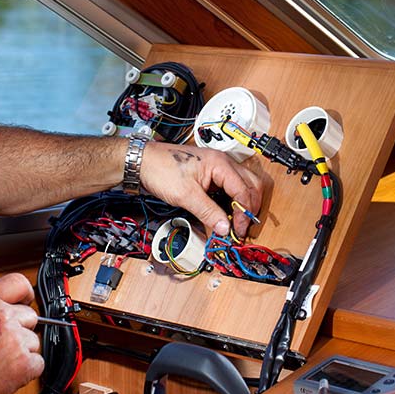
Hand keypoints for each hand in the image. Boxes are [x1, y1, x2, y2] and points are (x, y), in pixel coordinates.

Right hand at [0, 273, 43, 393]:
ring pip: (34, 341)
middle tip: (0, 344)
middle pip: (30, 315)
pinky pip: (38, 362)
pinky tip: (6, 373)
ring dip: (21, 351)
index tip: (24, 302)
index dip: (24, 294)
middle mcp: (3, 318)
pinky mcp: (24, 364)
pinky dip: (27, 370)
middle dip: (19, 329)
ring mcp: (16, 341)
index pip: (18, 283)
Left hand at [140, 141, 263, 237]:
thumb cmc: (161, 169)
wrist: (142, 162)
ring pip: (243, 186)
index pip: (244, 191)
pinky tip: (225, 214)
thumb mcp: (186, 195)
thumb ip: (208, 212)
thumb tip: (225, 228)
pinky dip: (231, 202)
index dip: (244, 214)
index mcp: (220, 164)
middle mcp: (223, 163)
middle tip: (242, 227)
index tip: (238, 231)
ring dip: (242, 205)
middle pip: (252, 185)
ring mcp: (217, 169)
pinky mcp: (210, 175)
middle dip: (250, 208)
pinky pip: (229, 188)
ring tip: (235, 223)